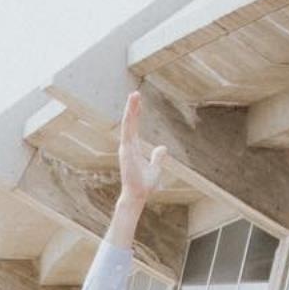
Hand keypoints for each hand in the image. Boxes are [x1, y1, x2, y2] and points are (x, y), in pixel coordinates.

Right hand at [116, 89, 168, 215]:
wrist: (137, 196)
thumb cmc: (144, 186)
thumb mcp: (155, 168)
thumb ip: (158, 157)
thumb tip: (162, 147)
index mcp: (132, 149)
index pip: (133, 128)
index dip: (135, 114)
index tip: (137, 102)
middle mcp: (127, 146)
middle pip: (129, 123)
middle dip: (132, 108)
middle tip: (134, 93)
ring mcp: (126, 148)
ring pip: (128, 124)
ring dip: (130, 109)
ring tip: (134, 95)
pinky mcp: (126, 150)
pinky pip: (128, 131)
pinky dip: (129, 119)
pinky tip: (131, 109)